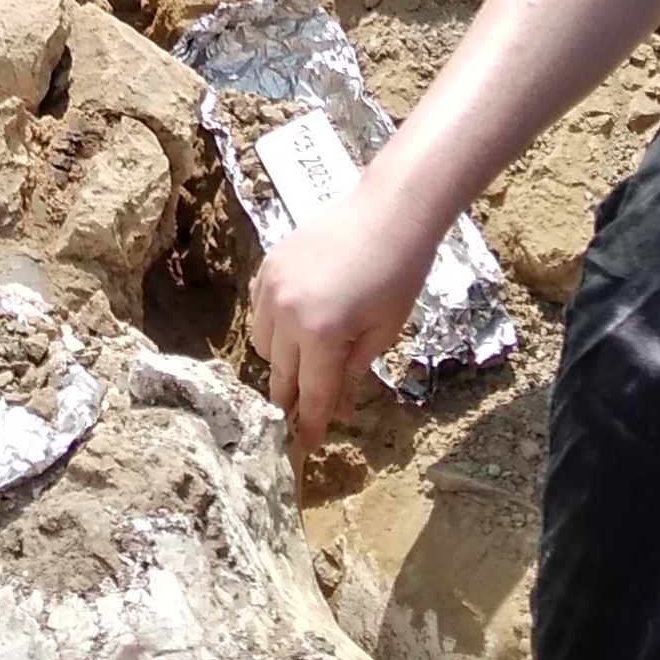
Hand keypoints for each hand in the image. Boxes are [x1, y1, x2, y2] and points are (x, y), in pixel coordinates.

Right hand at [250, 177, 441, 441]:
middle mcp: (286, 314)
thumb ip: (353, 369)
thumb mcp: (383, 332)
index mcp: (320, 335)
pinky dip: (273, 329)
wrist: (389, 211)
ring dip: (282, 363)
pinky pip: (260, 313)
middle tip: (303, 417)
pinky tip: (297, 329)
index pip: (312, 394)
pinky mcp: (268, 267)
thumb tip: (335, 400)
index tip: (307, 449)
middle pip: (281, 375)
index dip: (311, 425)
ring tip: (306, 365)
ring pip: (263, 345)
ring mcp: (271, 288)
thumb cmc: (399, 274)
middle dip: (292, 400)